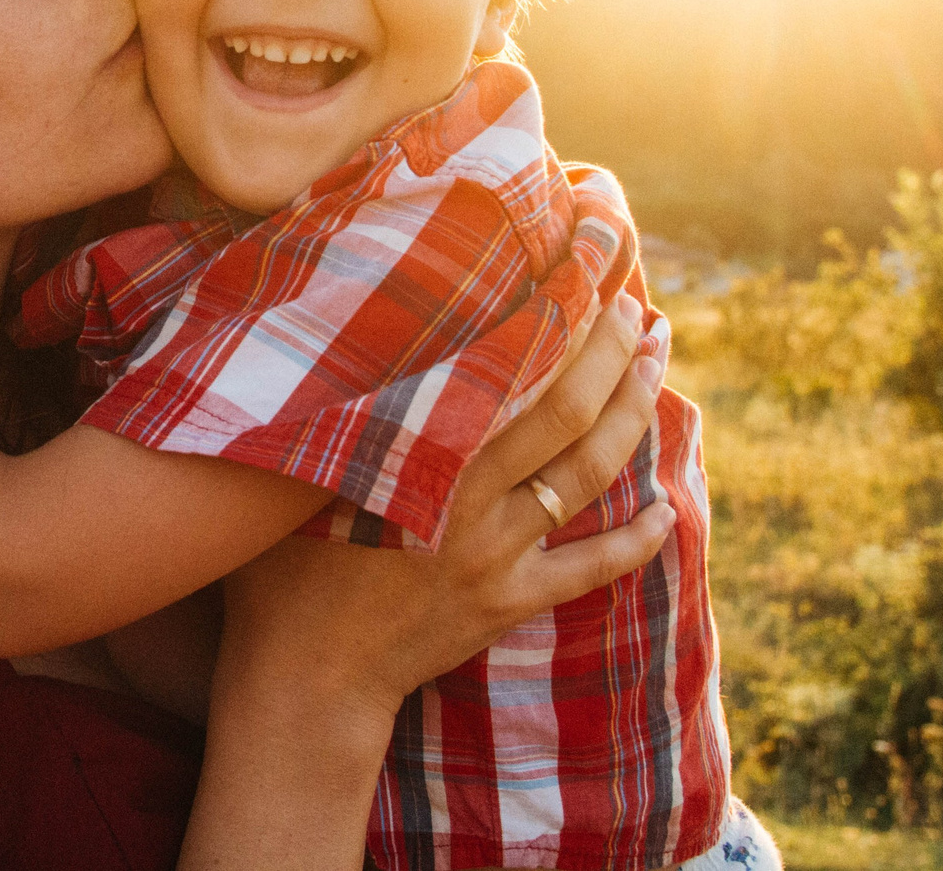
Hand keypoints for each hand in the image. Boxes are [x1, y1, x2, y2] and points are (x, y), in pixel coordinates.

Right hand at [181, 293, 671, 870]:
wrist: (303, 678)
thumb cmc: (275, 565)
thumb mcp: (288, 469)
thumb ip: (321, 404)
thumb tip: (322, 322)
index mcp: (421, 451)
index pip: (510, 364)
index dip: (554, 312)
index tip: (582, 264)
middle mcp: (472, 494)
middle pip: (567, 409)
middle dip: (610, 349)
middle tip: (636, 302)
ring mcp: (499, 552)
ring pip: (588, 473)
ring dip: (632, 414)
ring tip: (657, 361)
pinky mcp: (509, 603)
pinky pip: (591, 569)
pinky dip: (636, 540)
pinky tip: (668, 508)